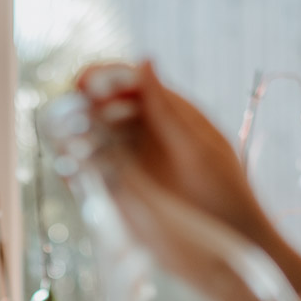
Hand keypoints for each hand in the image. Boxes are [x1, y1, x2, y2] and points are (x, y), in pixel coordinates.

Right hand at [79, 60, 277, 245]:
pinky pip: (95, 170)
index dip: (101, 77)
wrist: (234, 240)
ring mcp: (134, 158)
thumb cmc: (224, 190)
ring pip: (94, 137)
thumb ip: (165, 109)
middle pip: (104, 106)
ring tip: (65, 143)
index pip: (127, 82)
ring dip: (75, 136)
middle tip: (67, 115)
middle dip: (81, 105)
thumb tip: (143, 60)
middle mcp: (147, 130)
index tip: (81, 82)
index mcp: (168, 111)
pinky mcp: (125, 187)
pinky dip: (79, 166)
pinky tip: (71, 170)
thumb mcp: (193, 148)